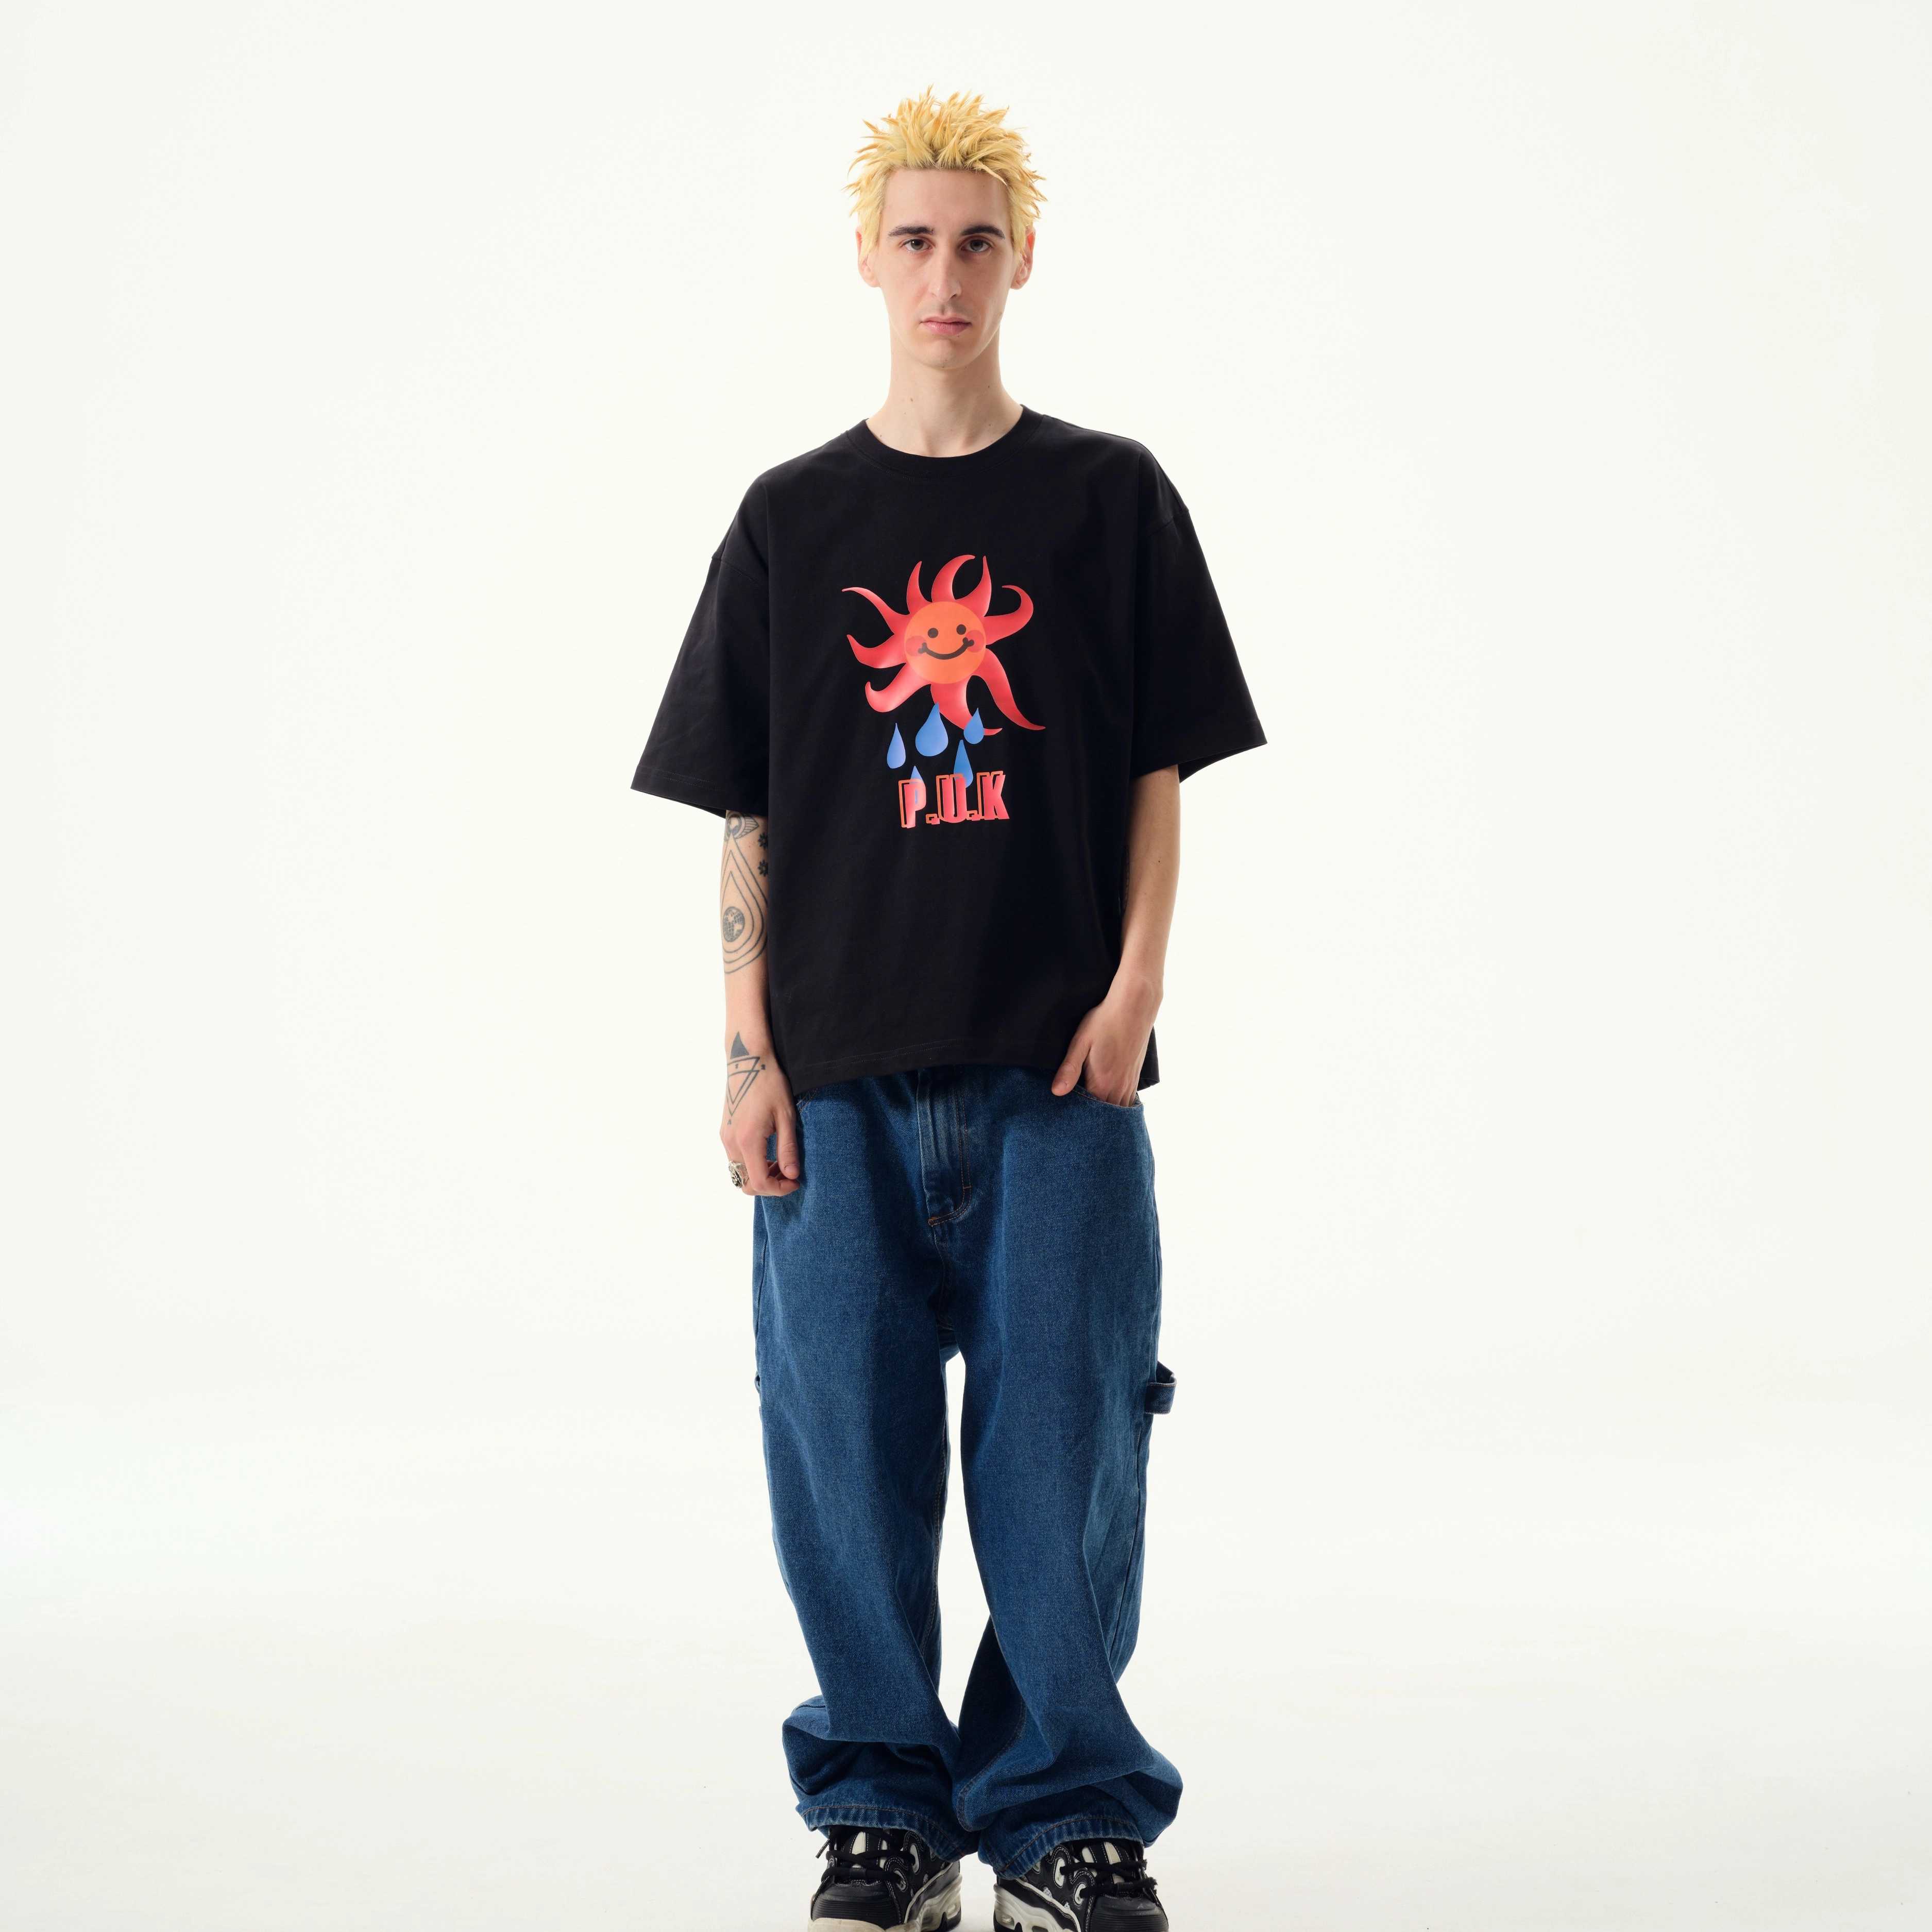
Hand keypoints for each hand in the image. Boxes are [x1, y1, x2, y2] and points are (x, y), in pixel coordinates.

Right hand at [720, 1035, 800, 1195]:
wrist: (748, 1061)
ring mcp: (725, 1137)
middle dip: (769, 1186)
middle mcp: (731, 1142)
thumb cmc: (770, 1084)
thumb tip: (792, 1175)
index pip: (759, 1182)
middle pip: (745, 1183)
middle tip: (788, 1174)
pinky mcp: (725, 1131)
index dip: (779, 1189)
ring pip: (739, 1173)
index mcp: (747, 1140)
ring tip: (780, 1162)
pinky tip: (768, 1151)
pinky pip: (735, 1160)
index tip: (795, 1181)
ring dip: (759, 1175)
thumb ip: (787, 1148)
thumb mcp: (786, 1116)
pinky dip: (751, 1164)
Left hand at [1051, 976, 1158, 1107]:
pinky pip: (1127, 1101)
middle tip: (1074, 1117)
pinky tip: (1106, 1101)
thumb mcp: (1080, 1042)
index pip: (1086, 1112)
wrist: (1134, 1006)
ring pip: (1117, 1111)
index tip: (1063, 1114)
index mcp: (1102, 1083)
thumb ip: (1069, 1069)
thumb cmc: (1104, 1021)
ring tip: (1089, 1113)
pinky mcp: (1135, 1077)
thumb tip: (1056, 1092)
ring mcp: (1129, 1083)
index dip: (1074, 1115)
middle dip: (1089, 1118)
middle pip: (1103, 1116)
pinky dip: (1117, 1106)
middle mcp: (1118, 1088)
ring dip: (1104, 1114)